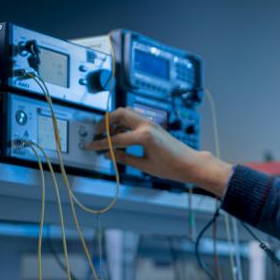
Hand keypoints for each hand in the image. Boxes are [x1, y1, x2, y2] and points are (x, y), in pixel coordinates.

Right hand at [85, 107, 232, 195]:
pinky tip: (119, 134)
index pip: (116, 138)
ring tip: (107, 134)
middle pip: (119, 114)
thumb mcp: (144, 166)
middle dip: (105, 122)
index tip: (90, 146)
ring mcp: (150, 123)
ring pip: (126, 113)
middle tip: (97, 133)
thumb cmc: (171, 167)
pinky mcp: (153, 125)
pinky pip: (133, 118)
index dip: (100, 144)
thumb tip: (108, 154)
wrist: (189, 163)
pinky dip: (123, 122)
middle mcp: (146, 125)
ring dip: (114, 120)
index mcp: (144, 136)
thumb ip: (124, 158)